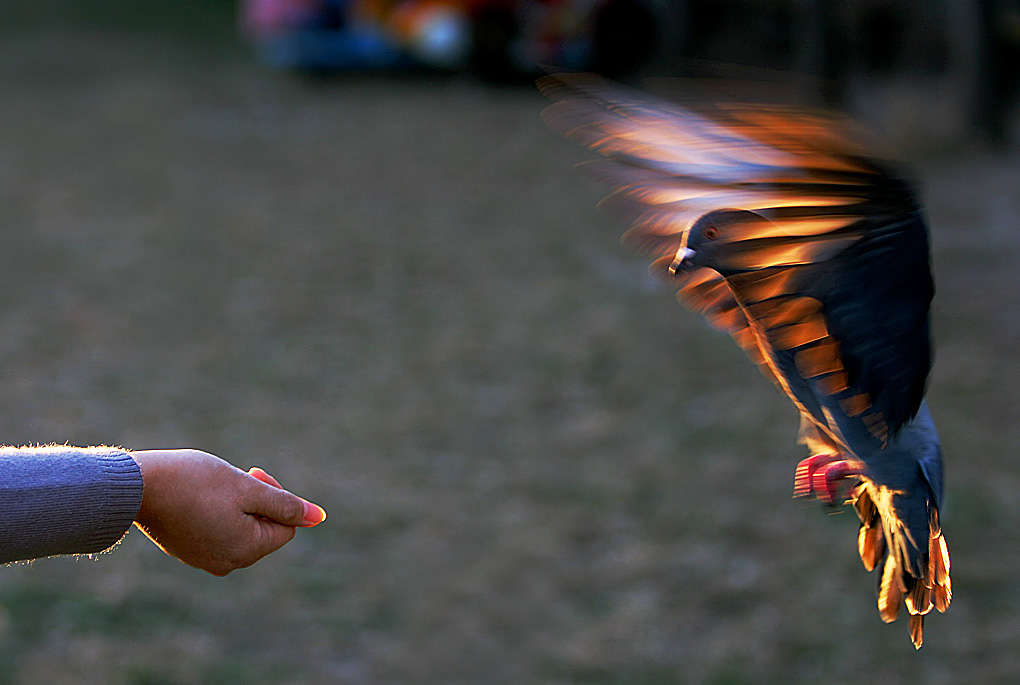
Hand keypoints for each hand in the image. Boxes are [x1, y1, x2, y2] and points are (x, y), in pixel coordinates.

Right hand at [131, 449, 325, 575]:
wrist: (135, 486)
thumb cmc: (195, 482)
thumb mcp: (247, 488)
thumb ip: (286, 504)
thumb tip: (319, 518)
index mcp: (246, 551)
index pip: (285, 527)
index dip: (276, 496)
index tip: (252, 474)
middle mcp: (227, 564)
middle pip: (263, 529)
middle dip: (256, 500)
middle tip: (234, 478)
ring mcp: (204, 560)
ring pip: (240, 527)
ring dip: (236, 504)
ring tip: (211, 487)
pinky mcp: (186, 550)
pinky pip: (216, 530)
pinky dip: (215, 511)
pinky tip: (195, 496)